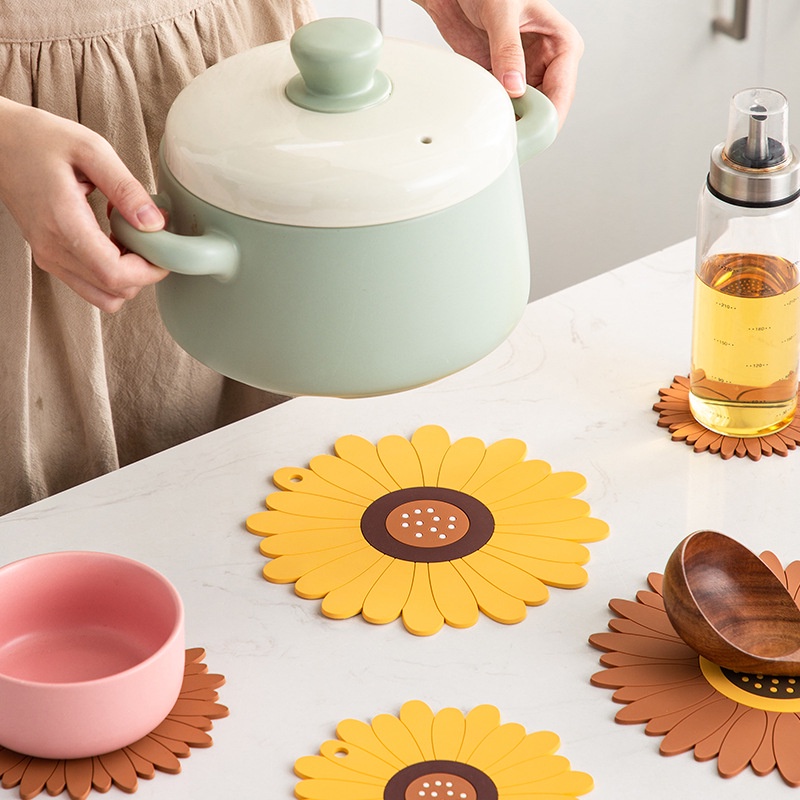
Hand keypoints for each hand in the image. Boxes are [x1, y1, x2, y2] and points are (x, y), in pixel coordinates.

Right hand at [0, 98, 166, 311]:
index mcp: (63, 223)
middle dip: (143, 273)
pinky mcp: (49, 257)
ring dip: (127, 276)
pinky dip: (110, 272)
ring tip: (129, 238)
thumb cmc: (40, 139)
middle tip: (149, 238)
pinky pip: (90, 284)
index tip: (163, 251)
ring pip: (103, 296)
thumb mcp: (91, 150)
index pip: (114, 274)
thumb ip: (126, 189)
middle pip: (113, 291)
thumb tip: (155, 224)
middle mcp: (53, 249)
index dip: (149, 271)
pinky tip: (112, 239)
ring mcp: (48, 257)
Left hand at [415, 0, 582, 126]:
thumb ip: (507, 49)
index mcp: (562, 43)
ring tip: (500, 130)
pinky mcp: (504, 82)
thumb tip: (515, 87)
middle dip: (531, 124)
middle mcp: (548, 63)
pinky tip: (489, 120)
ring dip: (514, 123)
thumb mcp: (501, 12)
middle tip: (513, 138)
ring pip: (527, 113)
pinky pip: (507, 108)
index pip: (563, 90)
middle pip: (547, 109)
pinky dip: (499, 116)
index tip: (534, 132)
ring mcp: (525, 75)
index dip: (550, 116)